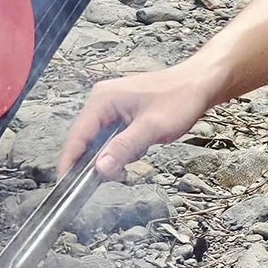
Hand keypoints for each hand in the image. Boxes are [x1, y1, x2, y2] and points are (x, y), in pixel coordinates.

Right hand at [57, 63, 220, 180]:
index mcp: (103, 99)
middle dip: (99, 160)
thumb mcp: (152, 128)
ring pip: (102, 141)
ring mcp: (112, 106)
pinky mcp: (123, 112)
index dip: (70, 161)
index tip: (66, 184)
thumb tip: (100, 167)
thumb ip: (124, 148)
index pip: (77, 135)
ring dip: (115, 154)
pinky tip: (141, 146)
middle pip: (86, 140)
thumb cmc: (180, 97)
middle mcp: (103, 100)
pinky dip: (124, 147)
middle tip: (114, 175)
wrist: (201, 83)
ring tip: (137, 152)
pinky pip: (114, 137)